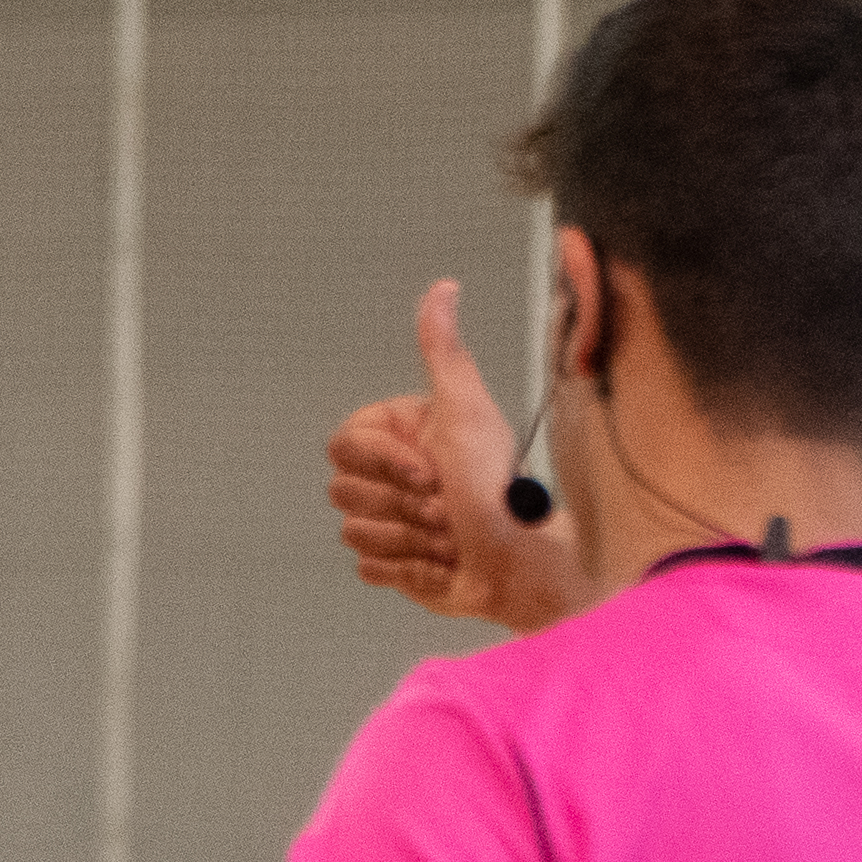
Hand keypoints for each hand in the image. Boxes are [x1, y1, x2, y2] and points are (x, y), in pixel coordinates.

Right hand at [326, 278, 578, 633]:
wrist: (518, 570)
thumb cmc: (500, 494)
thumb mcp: (469, 413)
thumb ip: (444, 353)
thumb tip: (443, 290)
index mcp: (409, 434)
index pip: (345, 443)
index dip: (383, 462)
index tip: (428, 468)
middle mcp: (398, 475)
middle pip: (343, 489)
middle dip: (399, 504)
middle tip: (443, 503)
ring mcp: (394, 519)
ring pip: (353, 530)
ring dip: (407, 538)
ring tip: (450, 535)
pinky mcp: (395, 562)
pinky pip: (367, 567)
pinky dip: (406, 568)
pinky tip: (440, 561)